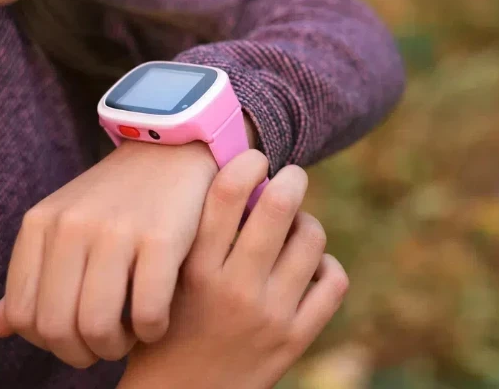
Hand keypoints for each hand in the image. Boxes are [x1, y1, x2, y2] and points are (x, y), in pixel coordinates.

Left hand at [0, 113, 259, 368]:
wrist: (175, 146)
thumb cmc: (120, 196)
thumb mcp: (67, 225)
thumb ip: (32, 276)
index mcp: (40, 223)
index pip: (22, 315)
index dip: (48, 342)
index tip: (76, 336)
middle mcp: (70, 226)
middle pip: (56, 327)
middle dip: (81, 353)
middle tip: (105, 346)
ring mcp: (115, 230)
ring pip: (97, 326)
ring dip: (115, 347)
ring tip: (131, 336)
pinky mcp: (161, 237)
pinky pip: (147, 312)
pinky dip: (151, 330)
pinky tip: (158, 319)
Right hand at [117, 151, 348, 388]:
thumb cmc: (167, 328)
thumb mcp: (165, 282)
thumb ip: (195, 238)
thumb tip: (241, 182)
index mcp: (194, 270)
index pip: (225, 194)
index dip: (246, 163)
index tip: (254, 159)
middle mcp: (233, 289)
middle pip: (278, 208)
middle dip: (292, 180)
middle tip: (292, 177)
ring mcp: (269, 315)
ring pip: (311, 240)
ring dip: (307, 224)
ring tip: (296, 226)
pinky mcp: (295, 339)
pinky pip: (333, 282)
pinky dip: (327, 265)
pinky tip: (311, 266)